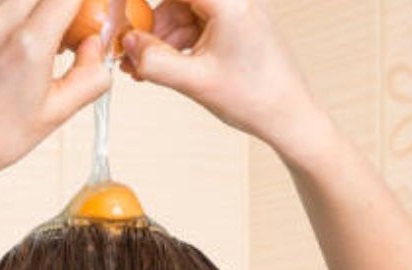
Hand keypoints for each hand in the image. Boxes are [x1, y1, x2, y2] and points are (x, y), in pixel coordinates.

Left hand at [0, 0, 111, 208]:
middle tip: (74, 35)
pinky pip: (2, 4)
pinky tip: (21, 51)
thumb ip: (89, 77)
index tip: (94, 18)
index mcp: (29, 44)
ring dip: (44, 8)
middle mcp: (1, 23)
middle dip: (68, 5)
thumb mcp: (54, 116)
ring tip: (46, 46)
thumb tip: (98, 51)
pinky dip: (21, 16)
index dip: (88, 2)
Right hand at [120, 0, 325, 151]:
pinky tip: (163, 66)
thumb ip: (154, 60)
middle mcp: (235, 1)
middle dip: (151, 24)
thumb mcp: (194, 81)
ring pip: (184, 13)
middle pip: (178, 0)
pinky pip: (196, 25)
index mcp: (229, 3)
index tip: (123, 12)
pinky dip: (177, 43)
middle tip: (131, 51)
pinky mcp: (236, 26)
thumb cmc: (255, 98)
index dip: (142, 1)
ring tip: (144, 68)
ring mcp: (237, 13)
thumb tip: (128, 44)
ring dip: (161, 38)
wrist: (288, 116)